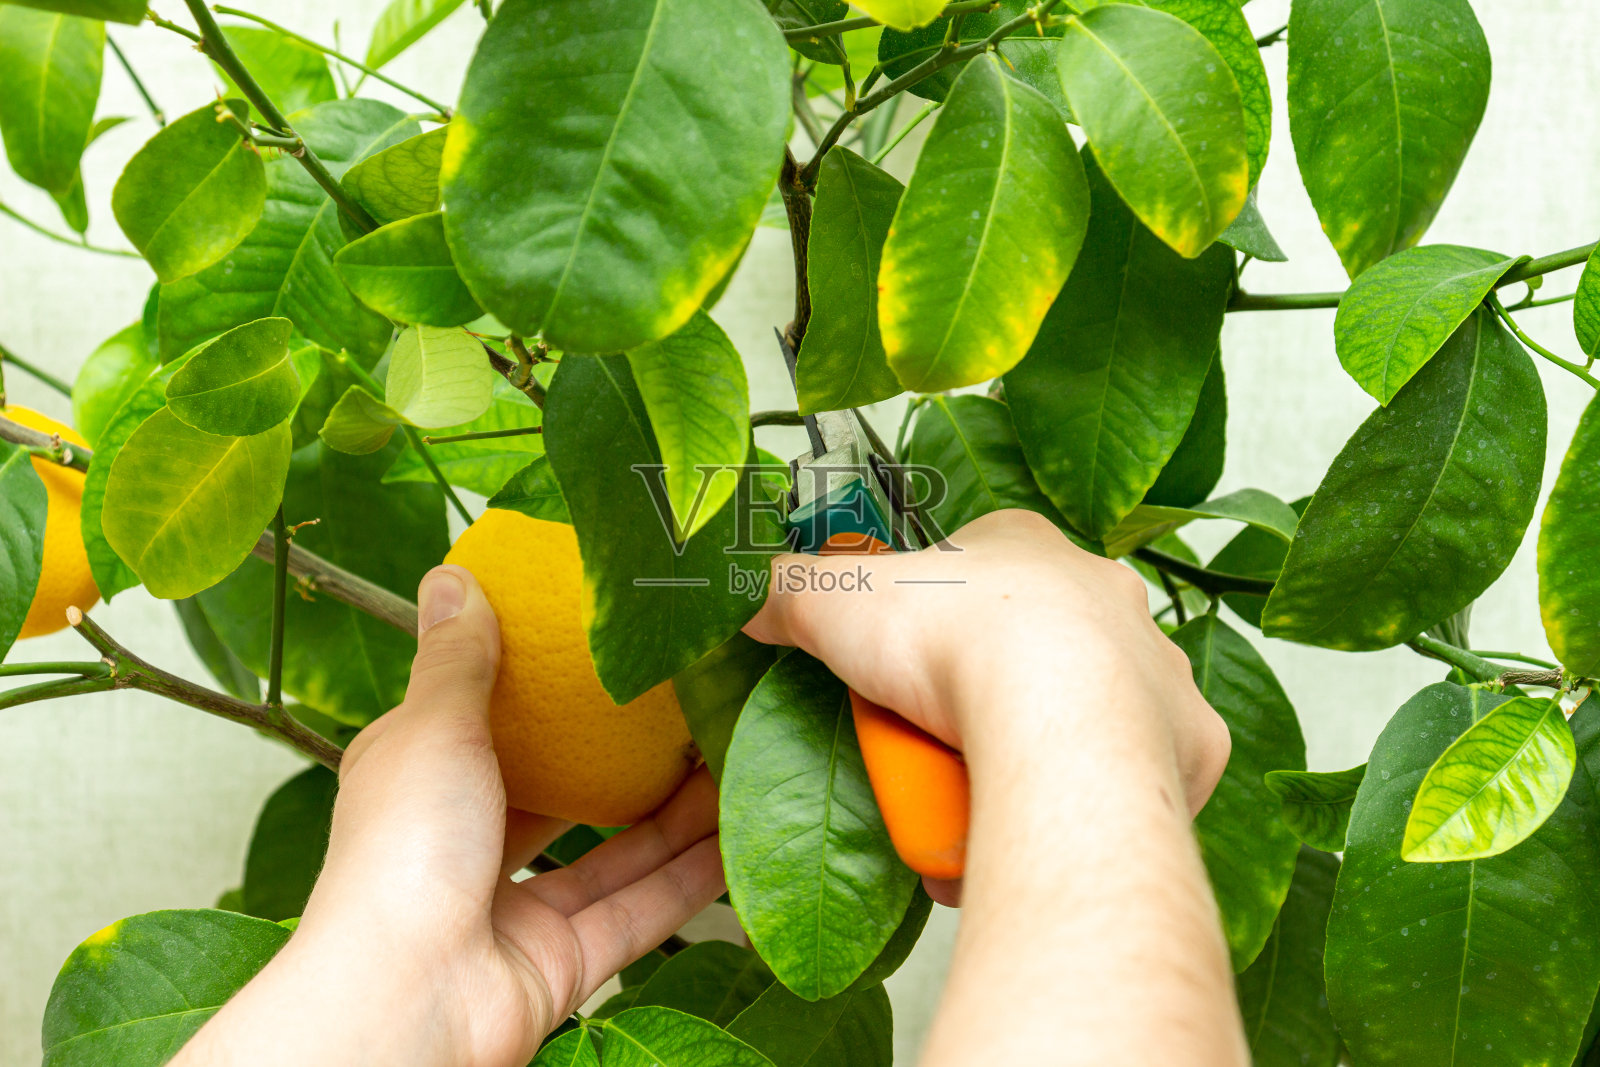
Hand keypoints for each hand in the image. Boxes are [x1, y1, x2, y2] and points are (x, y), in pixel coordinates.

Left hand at [173, 565, 725, 1066]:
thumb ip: (456, 659)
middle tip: (692, 705)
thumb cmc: (401, 857)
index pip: (483, 728)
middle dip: (623, 755)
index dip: (538, 692)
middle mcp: (469, 846)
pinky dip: (693, 874)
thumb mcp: (432, 729)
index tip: (603, 651)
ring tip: (737, 757)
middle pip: (560, 794)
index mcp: (425, 785)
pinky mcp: (566, 961)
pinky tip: (741, 836)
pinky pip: (642, 908)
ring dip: (677, 812)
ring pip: (614, 852)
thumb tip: (450, 578)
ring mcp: (517, 910)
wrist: (409, 1002)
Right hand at [747, 510, 1245, 1064]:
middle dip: (991, 686)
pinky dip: (1097, 792)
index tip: (902, 665)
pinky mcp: (1192, 743)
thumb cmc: (954, 643)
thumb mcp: (834, 600)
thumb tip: (753, 600)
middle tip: (938, 737)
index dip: (936, 613)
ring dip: (1045, 741)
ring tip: (984, 789)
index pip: (982, 569)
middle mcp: (1108, 596)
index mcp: (1032, 547)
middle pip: (1040, 641)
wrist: (1056, 722)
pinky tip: (1049, 815)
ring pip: (1097, 705)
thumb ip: (788, 590)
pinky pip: (1143, 770)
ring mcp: (1157, 668)